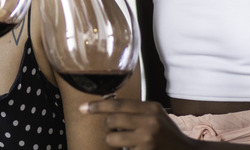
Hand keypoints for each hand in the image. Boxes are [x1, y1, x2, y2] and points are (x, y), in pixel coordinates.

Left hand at [81, 98, 197, 148]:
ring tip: (124, 141)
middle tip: (116, 129)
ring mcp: (146, 140)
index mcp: (151, 108)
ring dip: (113, 141)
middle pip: (111, 120)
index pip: (118, 104)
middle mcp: (149, 122)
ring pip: (112, 139)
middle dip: (109, 126)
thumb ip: (136, 109)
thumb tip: (107, 105)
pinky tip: (134, 148)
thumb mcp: (155, 114)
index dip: (98, 106)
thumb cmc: (166, 132)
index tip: (83, 108)